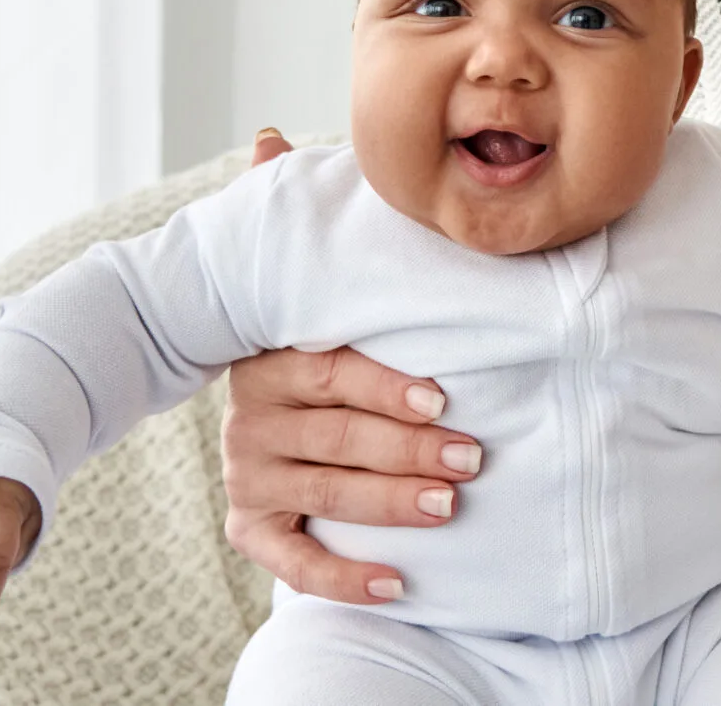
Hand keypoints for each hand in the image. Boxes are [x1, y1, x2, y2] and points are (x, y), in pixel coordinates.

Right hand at [220, 128, 481, 603]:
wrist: (263, 402)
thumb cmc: (308, 331)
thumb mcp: (299, 274)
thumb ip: (295, 215)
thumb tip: (272, 136)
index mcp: (267, 356)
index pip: (330, 372)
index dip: (385, 386)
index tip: (441, 397)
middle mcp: (251, 417)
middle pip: (336, 437)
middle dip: (407, 450)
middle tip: (470, 457)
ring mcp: (250, 472)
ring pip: (325, 494)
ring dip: (391, 504)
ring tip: (451, 504)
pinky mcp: (254, 523)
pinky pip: (292, 561)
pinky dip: (343, 577)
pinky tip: (398, 583)